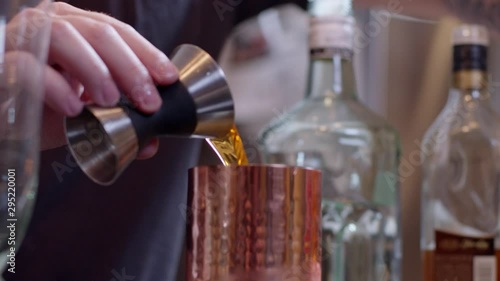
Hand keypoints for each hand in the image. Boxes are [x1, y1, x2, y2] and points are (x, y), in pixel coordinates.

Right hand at [7, 2, 177, 158]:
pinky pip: (29, 66)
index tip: (168, 79)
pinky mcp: (4, 64)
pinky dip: (55, 86)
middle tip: (148, 101)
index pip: (117, 31)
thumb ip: (118, 122)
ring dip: (96, 70)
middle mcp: (51, 25)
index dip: (146, 53)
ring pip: (65, 36)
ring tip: (111, 101)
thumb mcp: (87, 114)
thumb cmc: (45, 108)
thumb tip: (150, 144)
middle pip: (99, 32)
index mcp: (77, 29)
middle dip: (130, 66)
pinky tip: (74, 108)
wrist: (5, 120)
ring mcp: (25, 40)